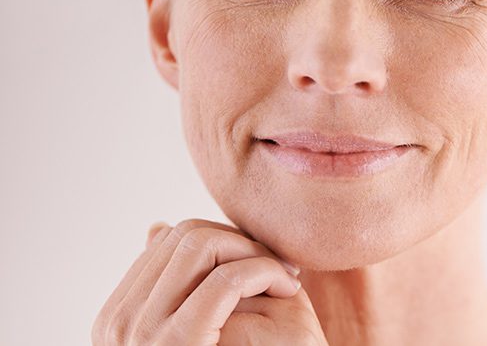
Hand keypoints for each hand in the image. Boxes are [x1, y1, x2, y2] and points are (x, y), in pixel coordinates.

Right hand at [93, 219, 327, 344]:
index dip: (224, 241)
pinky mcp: (178, 342)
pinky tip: (288, 287)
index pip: (170, 241)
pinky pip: (225, 280)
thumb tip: (156, 231)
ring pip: (202, 244)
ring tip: (285, 277)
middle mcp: (119, 325)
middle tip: (280, 266)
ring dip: (254, 252)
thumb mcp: (188, 329)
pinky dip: (263, 271)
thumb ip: (170, 288)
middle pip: (186, 237)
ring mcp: (141, 336)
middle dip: (240, 241)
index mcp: (117, 320)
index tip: (260, 261)